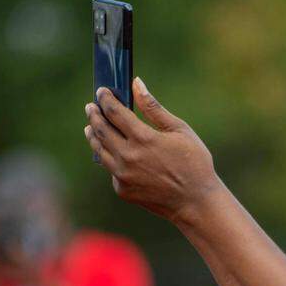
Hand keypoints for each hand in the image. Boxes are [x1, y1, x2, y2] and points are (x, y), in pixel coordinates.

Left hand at [84, 78, 222, 222]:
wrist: (195, 202)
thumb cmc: (194, 163)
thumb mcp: (179, 130)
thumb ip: (154, 108)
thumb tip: (136, 84)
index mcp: (143, 139)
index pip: (114, 112)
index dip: (106, 99)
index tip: (102, 92)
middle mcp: (128, 157)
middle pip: (101, 130)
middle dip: (95, 115)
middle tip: (91, 107)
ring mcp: (122, 175)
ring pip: (100, 150)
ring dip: (93, 135)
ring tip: (91, 126)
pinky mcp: (122, 189)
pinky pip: (111, 169)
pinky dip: (110, 157)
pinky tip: (113, 151)